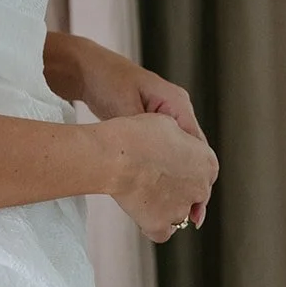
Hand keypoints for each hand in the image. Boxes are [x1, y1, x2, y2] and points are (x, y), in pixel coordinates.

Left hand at [73, 40, 211, 225]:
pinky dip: (166, 171)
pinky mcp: (152, 123)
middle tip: (194, 217)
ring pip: (181, 155)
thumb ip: (140, 132)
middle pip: (194, 153)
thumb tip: (155, 161)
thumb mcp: (123, 107)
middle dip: (194, 183)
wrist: (86, 69)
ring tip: (183, 213)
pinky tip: (162, 193)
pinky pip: (166, 151)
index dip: (199, 174)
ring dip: (181, 180)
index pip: (198, 144)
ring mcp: (165, 116)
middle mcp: (176, 109)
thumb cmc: (105, 82)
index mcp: (176, 103)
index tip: (199, 200)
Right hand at [93, 112, 218, 243]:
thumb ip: (181, 138)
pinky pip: (162, 232)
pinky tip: (144, 213)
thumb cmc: (138, 135)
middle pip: (194, 194)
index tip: (171, 164)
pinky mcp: (159, 225)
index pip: (204, 170)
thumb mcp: (168, 123)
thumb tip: (177, 144)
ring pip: (179, 214)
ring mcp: (180, 210)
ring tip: (144, 191)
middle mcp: (199, 189)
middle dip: (178, 187)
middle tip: (156, 177)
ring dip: (166, 206)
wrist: (116, 155)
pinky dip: (154, 225)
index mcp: (207, 163)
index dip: (186, 166)